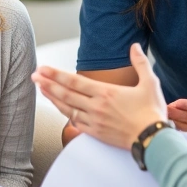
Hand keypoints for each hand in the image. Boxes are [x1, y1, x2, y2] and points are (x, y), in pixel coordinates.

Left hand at [33, 43, 166, 148]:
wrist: (153, 140)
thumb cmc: (152, 111)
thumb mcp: (150, 83)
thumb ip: (140, 62)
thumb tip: (134, 46)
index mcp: (106, 92)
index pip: (74, 81)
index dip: (56, 74)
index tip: (43, 68)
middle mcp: (96, 106)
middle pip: (66, 93)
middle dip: (47, 83)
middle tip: (33, 76)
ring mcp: (94, 121)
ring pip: (67, 108)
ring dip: (52, 98)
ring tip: (41, 89)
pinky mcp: (96, 133)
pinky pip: (75, 122)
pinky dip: (65, 113)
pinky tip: (59, 107)